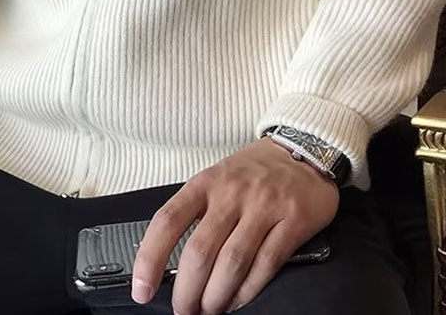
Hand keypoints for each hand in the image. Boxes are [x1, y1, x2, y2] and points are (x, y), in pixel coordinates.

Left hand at [132, 137, 339, 314]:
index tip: (141, 289)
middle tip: (184, 310)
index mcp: (206, 182)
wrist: (304, 148)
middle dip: (187, 291)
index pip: (168, 220)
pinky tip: (238, 300)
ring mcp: (263, 206)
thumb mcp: (218, 178)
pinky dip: (248, 291)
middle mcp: (232, 193)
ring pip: (232, 263)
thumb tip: (169, 262)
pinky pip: (265, 264)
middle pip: (200, 251)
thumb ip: (197, 213)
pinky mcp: (293, 221)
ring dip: (216, 297)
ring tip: (209, 310)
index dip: (150, 258)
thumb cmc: (254, 171)